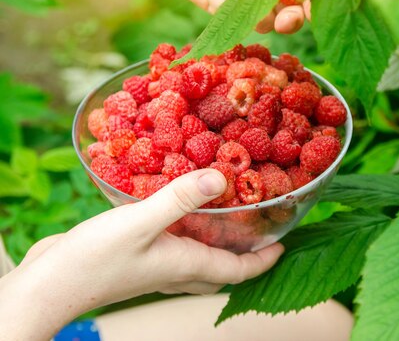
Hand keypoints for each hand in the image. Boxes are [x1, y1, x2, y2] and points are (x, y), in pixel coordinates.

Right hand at [0, 169, 282, 339]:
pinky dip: (185, 231)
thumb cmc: (95, 260)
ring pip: (198, 258)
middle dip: (245, 253)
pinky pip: (173, 246)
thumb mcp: (141, 222)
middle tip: (259, 229)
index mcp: (187, 265)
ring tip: (226, 215)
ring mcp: (154, 266)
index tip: (284, 244)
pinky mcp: (134, 256)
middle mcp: (175, 268)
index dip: (265, 260)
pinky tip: (176, 210)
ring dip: (216, 242)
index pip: (239, 270)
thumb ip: (181, 199)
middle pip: (222, 267)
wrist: (47, 286)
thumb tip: (223, 177)